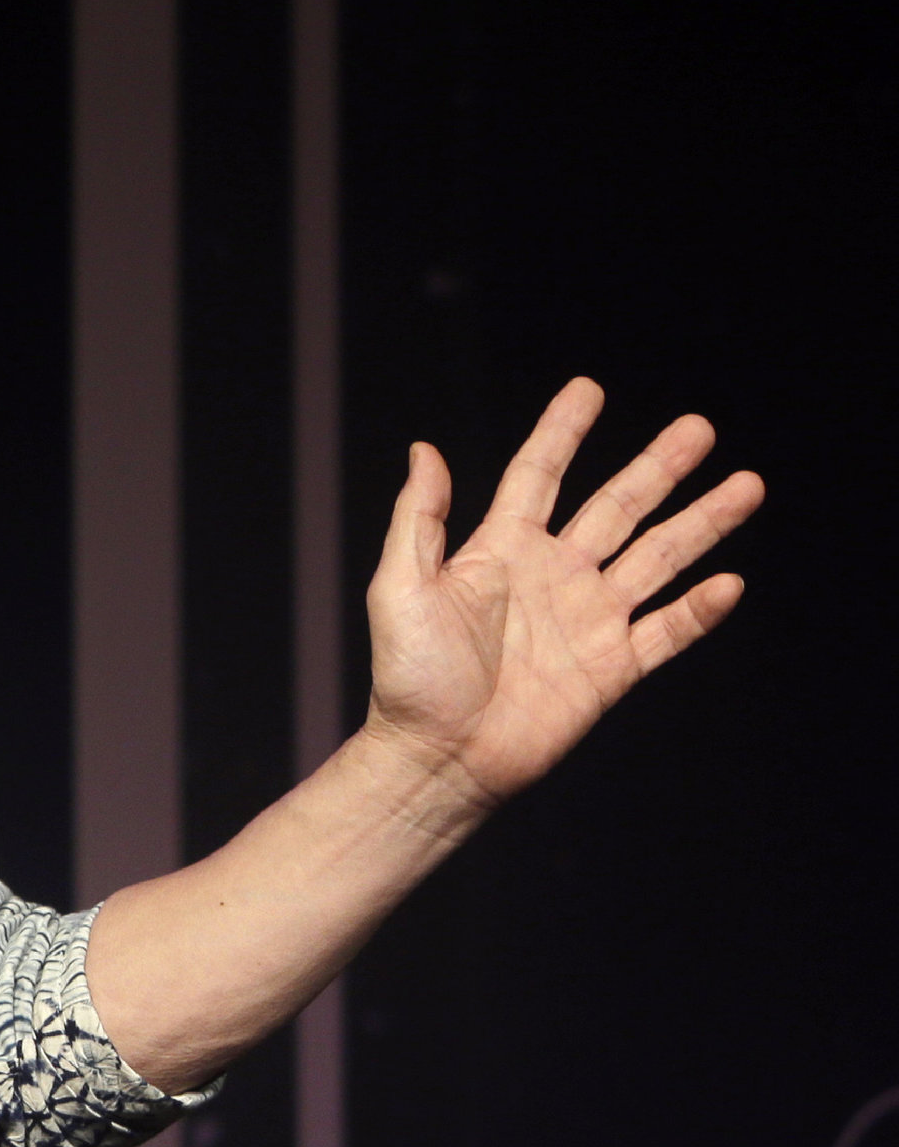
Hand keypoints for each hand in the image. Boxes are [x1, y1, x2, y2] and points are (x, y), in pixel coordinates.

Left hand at [360, 377, 762, 818]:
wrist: (438, 758)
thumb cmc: (408, 677)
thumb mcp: (399, 588)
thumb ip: (419, 519)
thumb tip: (424, 450)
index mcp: (500, 551)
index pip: (537, 476)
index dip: (563, 433)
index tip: (589, 389)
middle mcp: (551, 576)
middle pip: (617, 507)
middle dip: (658, 468)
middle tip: (700, 428)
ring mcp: (586, 620)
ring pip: (657, 559)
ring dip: (702, 524)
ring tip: (747, 486)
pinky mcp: (611, 668)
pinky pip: (666, 631)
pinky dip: (699, 610)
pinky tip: (729, 582)